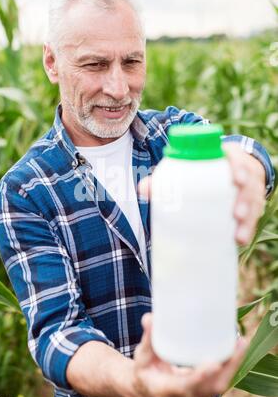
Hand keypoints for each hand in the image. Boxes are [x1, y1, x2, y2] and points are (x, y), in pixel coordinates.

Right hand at [132, 313, 246, 396]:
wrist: (147, 390)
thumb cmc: (145, 371)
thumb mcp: (142, 356)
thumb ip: (148, 338)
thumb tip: (149, 318)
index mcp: (166, 389)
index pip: (187, 386)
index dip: (201, 376)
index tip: (214, 363)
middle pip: (212, 386)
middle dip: (228, 366)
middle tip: (238, 344)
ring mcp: (198, 396)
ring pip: (220, 384)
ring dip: (233, 364)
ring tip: (241, 342)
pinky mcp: (205, 390)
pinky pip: (221, 380)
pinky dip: (230, 365)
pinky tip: (237, 347)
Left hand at [138, 143, 265, 246]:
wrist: (225, 171)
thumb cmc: (203, 168)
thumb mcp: (189, 168)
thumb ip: (166, 178)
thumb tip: (142, 189)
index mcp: (227, 155)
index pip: (236, 156)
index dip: (239, 166)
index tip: (236, 180)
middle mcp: (243, 170)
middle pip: (249, 182)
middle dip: (246, 199)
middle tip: (237, 214)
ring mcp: (250, 187)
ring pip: (254, 200)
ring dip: (249, 217)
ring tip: (238, 234)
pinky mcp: (252, 203)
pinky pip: (255, 215)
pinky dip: (249, 228)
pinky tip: (240, 240)